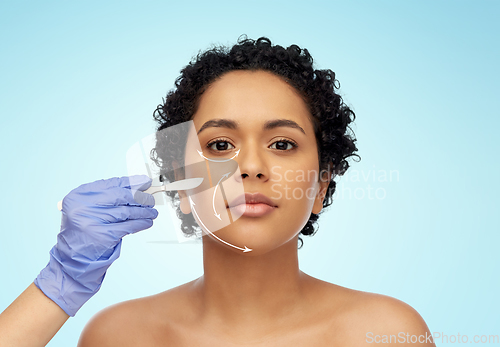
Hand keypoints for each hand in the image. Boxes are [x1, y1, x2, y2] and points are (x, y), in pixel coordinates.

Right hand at [34, 175, 157, 315]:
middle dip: (140, 197)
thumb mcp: (89, 208)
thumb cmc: (83, 230)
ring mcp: (93, 221)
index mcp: (79, 195)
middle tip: (150, 199)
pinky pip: (129, 226)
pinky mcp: (103, 235)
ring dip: (144, 211)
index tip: (144, 181)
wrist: (72, 257)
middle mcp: (84, 206)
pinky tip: (147, 222)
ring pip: (127, 211)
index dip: (131, 182)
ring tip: (152, 212)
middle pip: (121, 196)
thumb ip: (107, 196)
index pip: (111, 183)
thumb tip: (137, 186)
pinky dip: (141, 223)